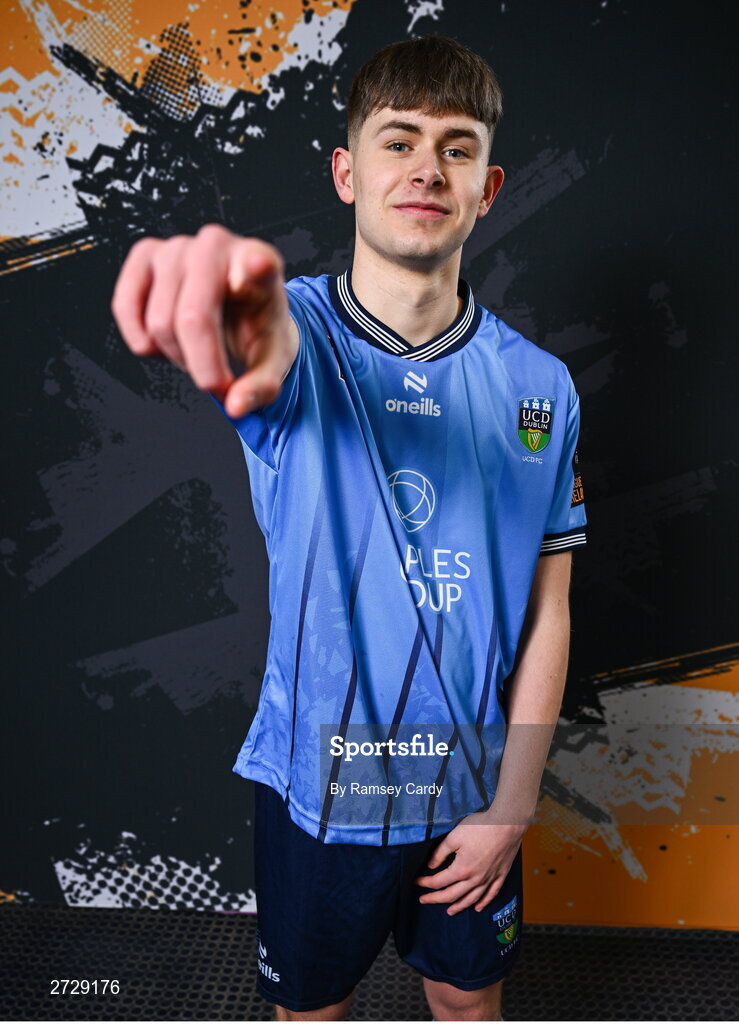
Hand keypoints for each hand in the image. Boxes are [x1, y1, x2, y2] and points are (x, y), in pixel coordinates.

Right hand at [111, 223, 298, 417]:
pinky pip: (125, 307)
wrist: (240, 305)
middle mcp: (217, 245)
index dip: (253, 267)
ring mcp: (177, 246)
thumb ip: (262, 387)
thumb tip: (235, 406)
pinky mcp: (145, 254)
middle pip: (193, 317)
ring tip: (197, 352)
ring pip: (159, 322)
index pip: (256, 261)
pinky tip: (166, 341)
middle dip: (201, 364)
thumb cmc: (257, 326)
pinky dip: (143, 341)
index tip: (258, 266)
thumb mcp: (273, 360)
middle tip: (215, 384)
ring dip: (177, 356)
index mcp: (261, 263)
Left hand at [414, 809, 526, 915]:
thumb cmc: (480, 827)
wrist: (507, 825)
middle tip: (424, 900)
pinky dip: (483, 903)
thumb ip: (441, 852)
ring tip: (449, 911)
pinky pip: (491, 894)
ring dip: (459, 906)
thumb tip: (431, 865)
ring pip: (471, 899)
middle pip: (452, 894)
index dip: (426, 883)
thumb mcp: (454, 836)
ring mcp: (489, 878)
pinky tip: (477, 907)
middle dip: (436, 899)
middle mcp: (475, 879)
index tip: (417, 882)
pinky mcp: (500, 875)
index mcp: (461, 869)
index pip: (439, 881)